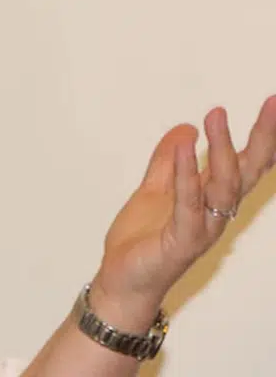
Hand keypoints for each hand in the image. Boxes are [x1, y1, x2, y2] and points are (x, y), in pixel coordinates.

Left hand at [91, 94, 275, 327]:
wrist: (122, 279)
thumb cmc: (142, 239)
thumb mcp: (153, 189)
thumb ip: (167, 161)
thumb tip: (186, 128)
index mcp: (212, 198)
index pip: (246, 163)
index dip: (262, 136)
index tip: (274, 104)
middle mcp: (216, 212)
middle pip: (247, 171)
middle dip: (262, 138)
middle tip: (272, 104)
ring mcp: (203, 227)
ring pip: (223, 185)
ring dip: (221, 149)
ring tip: (216, 116)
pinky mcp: (182, 240)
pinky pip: (188, 204)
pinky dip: (186, 175)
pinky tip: (182, 149)